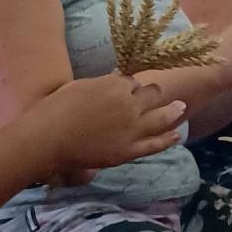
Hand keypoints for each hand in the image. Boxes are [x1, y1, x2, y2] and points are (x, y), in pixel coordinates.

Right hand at [34, 74, 186, 173]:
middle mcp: (130, 104)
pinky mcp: (129, 150)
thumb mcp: (81, 86)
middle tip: (157, 95)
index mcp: (116, 85)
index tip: (131, 88)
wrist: (49, 138)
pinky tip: (176, 136)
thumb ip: (102, 84)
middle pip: (151, 94)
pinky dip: (168, 139)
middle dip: (153, 94)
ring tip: (181, 107)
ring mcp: (133, 129)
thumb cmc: (56, 108)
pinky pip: (155, 144)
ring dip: (173, 110)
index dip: (132, 86)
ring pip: (162, 116)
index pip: (134, 81)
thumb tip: (114, 81)